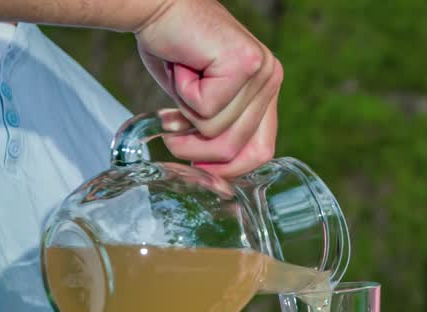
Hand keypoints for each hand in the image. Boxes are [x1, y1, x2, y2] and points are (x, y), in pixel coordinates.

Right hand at [135, 0, 282, 175]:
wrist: (155, 7)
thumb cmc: (173, 51)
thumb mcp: (201, 104)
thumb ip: (217, 132)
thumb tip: (216, 178)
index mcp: (266, 90)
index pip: (261, 152)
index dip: (228, 169)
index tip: (198, 167)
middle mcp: (271, 78)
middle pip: (237, 148)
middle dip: (196, 147)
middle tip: (172, 125)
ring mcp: (262, 70)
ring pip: (218, 132)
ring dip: (184, 116)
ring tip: (180, 83)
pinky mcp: (244, 64)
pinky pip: (206, 110)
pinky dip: (182, 94)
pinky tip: (184, 66)